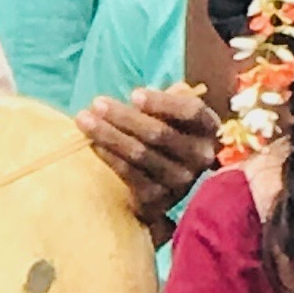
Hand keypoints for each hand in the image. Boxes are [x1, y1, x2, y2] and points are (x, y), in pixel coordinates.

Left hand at [81, 85, 221, 231]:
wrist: (166, 182)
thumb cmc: (167, 136)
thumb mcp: (172, 116)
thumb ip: (163, 103)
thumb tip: (137, 99)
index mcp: (209, 129)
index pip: (191, 112)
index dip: (162, 102)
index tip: (133, 94)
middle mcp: (201, 156)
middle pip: (160, 133)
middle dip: (124, 117)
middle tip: (96, 104)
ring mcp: (181, 180)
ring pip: (140, 153)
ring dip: (108, 134)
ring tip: (84, 120)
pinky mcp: (159, 198)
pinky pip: (129, 173)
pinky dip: (109, 156)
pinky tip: (94, 144)